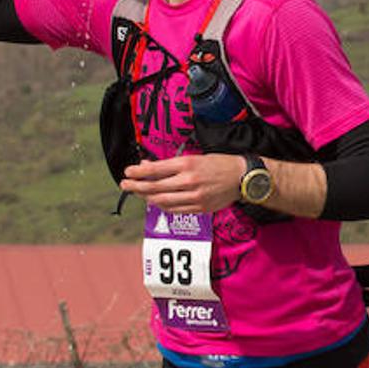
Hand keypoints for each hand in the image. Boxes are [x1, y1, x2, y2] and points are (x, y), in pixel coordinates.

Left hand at [121, 154, 243, 213]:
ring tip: (139, 194)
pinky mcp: (200, 208)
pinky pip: (175, 210)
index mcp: (188, 164)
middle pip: (155, 187)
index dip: (138, 172)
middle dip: (136, 187)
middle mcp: (189, 180)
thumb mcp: (195, 157)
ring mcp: (195, 196)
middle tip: (124, 185)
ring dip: (147, 198)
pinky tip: (157, 202)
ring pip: (162, 201)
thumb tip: (148, 166)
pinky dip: (163, 206)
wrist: (243, 177)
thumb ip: (171, 164)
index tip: (127, 172)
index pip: (155, 169)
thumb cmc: (219, 164)